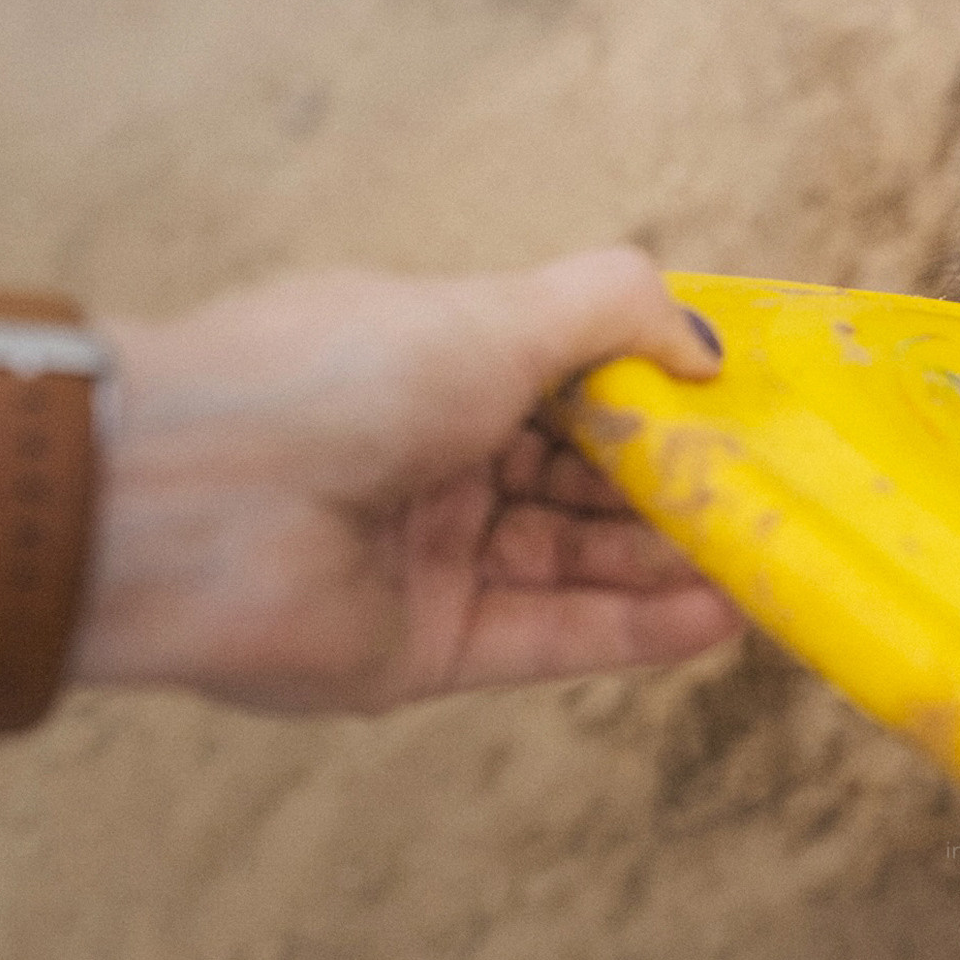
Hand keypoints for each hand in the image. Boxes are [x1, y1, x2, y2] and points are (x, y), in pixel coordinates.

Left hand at [71, 247, 742, 711]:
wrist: (189, 503)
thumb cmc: (339, 377)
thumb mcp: (496, 311)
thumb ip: (616, 309)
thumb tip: (708, 347)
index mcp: (441, 364)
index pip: (574, 384)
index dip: (658, 397)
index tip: (740, 409)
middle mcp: (437, 458)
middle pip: (584, 479)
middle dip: (678, 486)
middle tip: (771, 496)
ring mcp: (432, 556)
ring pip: (577, 561)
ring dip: (671, 563)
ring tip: (766, 561)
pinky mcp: (427, 649)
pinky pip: (549, 635)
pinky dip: (634, 630)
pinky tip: (716, 618)